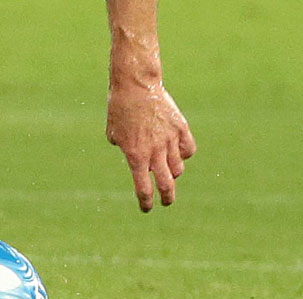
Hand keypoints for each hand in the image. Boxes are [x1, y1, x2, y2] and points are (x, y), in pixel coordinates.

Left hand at [105, 83, 196, 211]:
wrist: (136, 86)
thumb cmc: (119, 109)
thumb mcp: (114, 133)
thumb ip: (124, 149)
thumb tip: (138, 158)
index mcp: (135, 156)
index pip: (143, 188)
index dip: (145, 202)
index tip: (146, 208)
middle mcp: (154, 152)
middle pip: (166, 184)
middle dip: (167, 197)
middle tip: (166, 202)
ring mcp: (170, 140)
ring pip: (178, 168)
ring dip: (173, 173)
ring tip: (168, 170)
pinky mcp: (181, 128)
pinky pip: (189, 149)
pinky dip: (185, 154)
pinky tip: (179, 153)